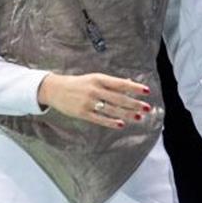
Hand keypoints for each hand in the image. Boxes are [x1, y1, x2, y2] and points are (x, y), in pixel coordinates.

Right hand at [36, 72, 150, 129]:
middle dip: (134, 104)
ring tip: (139, 118)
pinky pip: (100, 119)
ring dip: (127, 114)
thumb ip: (111, 82)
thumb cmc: (77, 83)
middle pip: (118, 98)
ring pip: (112, 110)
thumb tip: (130, 83)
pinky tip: (121, 124)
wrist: (54, 89)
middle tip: (147, 108)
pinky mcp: (82, 113)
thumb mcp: (94, 78)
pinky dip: (111, 122)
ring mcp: (88, 102)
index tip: (147, 91)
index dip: (134, 88)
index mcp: (98, 78)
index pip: (120, 83)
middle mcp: (94, 90)